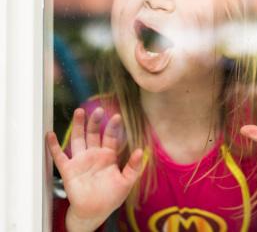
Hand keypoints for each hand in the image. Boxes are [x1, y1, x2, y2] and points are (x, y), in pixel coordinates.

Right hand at [46, 108, 142, 229]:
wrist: (95, 211)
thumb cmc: (111, 196)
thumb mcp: (126, 181)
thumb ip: (134, 166)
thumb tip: (142, 151)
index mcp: (108, 156)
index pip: (110, 137)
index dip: (113, 127)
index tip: (117, 116)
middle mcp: (94, 154)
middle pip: (93, 133)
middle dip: (95, 121)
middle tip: (98, 109)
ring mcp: (80, 161)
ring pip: (78, 139)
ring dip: (78, 126)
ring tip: (79, 112)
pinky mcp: (68, 170)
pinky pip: (59, 156)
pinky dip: (53, 145)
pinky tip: (50, 134)